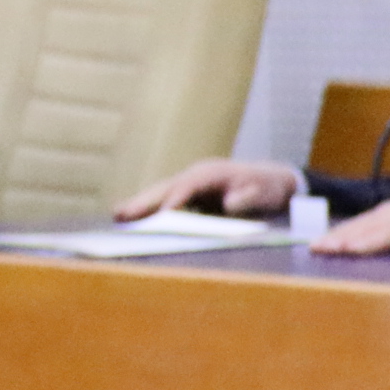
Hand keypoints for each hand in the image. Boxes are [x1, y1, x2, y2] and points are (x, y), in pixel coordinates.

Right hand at [115, 159, 300, 220]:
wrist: (272, 179)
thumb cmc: (267, 188)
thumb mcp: (263, 194)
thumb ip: (246, 199)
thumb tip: (228, 203)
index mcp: (212, 173)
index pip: (188, 187)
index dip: (174, 200)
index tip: (160, 215)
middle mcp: (197, 174)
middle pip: (166, 187)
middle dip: (145, 201)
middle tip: (121, 213)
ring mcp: (191, 181)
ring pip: (161, 191)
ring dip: (140, 203)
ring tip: (117, 214)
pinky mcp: (190, 191)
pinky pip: (166, 197)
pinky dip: (150, 205)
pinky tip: (132, 215)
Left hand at [312, 180, 389, 255]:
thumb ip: (382, 232)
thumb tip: (351, 245)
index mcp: (388, 214)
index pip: (356, 226)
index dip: (335, 236)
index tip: (313, 247)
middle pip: (367, 228)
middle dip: (344, 239)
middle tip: (322, 249)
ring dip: (373, 241)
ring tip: (353, 250)